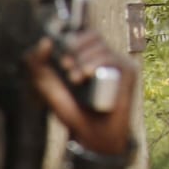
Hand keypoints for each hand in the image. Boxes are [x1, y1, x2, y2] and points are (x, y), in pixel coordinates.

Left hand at [27, 31, 135, 162]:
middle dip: (75, 50)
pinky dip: (97, 63)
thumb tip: (44, 40)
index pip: (84, 34)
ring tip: (76, 79)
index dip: (71, 40)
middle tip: (67, 69)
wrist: (89, 133)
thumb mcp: (47, 86)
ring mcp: (118, 65)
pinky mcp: (129, 73)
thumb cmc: (71, 110)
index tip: (61, 58)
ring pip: (101, 47)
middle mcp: (106, 58)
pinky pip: (113, 59)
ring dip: (83, 60)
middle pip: (92, 36)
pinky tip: (87, 75)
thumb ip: (38, 64)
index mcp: (89, 57)